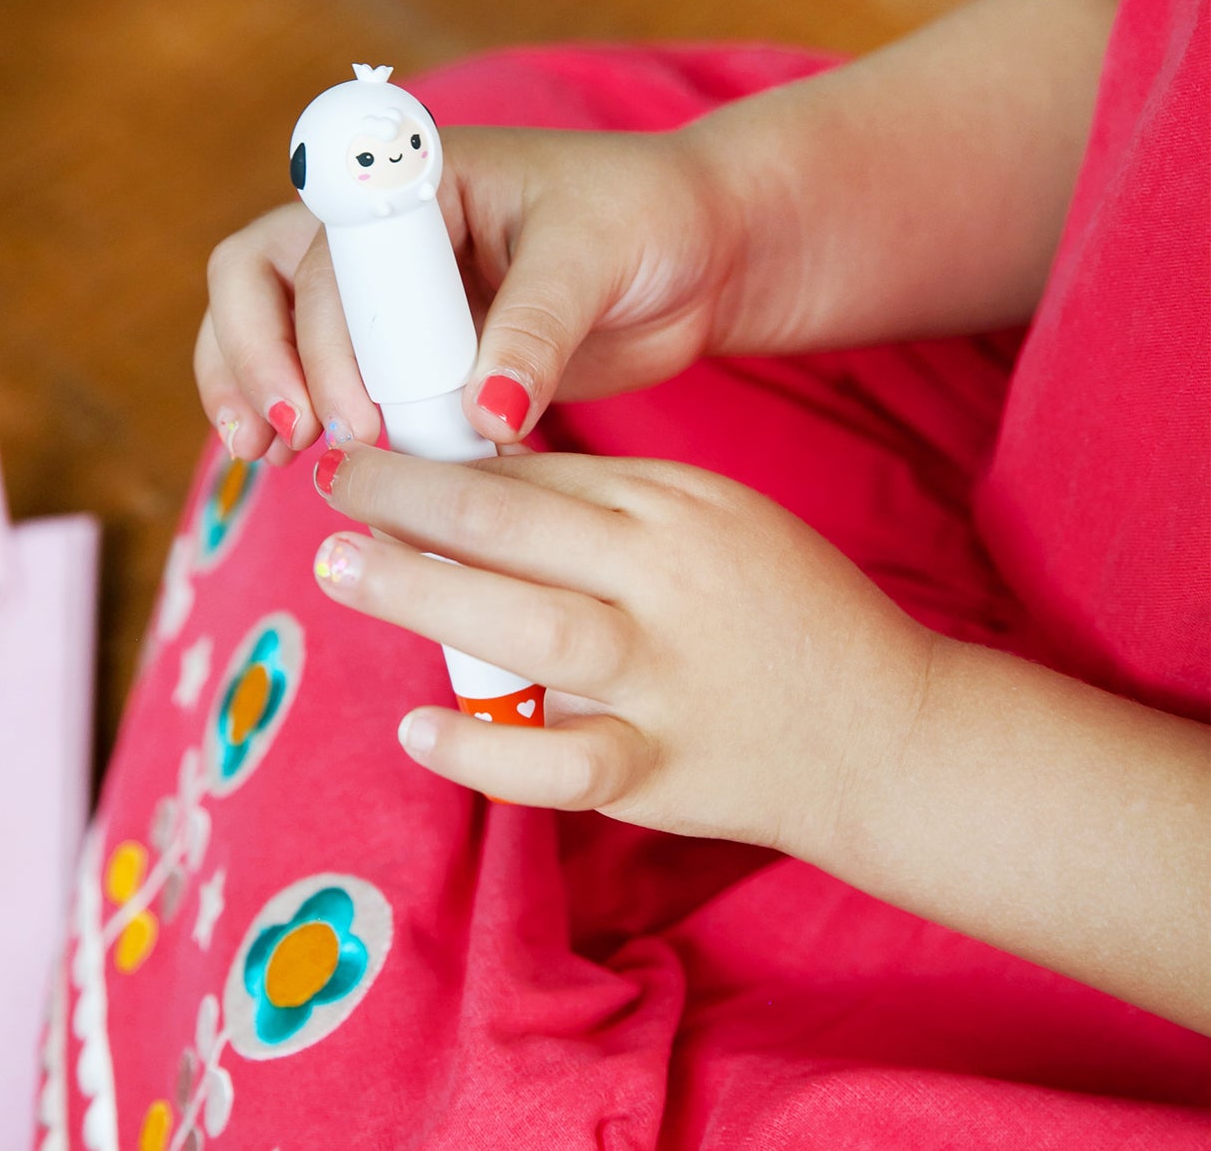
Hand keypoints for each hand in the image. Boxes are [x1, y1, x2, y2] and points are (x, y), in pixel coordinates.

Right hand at [194, 125, 748, 459]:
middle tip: (298, 441)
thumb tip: (482, 417)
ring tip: (270, 458)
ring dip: (254, 384)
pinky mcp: (412, 348)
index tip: (356, 415)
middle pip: (262, 275)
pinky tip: (307, 463)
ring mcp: (390, 290)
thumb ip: (536, 330)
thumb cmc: (651, 220)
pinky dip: (310, 415)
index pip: (325, 249)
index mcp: (416, 179)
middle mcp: (383, 228)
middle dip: (258, 358)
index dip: (320, 335)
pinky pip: (333, 378)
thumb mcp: (597, 257)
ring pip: (275, 323)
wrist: (697, 256)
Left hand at [309, 443, 931, 853]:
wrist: (892, 731)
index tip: (375, 453)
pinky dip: (483, 750)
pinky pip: (558, 763)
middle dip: (405, 498)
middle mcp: (665, 581)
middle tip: (330, 484)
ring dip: (418, 594)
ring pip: (523, 625)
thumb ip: (611, 509)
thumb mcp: (714, 524)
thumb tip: (485, 486)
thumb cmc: (791, 615)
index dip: (441, 462)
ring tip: (339, 570)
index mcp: (676, 510)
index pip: (538, 474)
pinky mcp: (663, 769)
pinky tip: (418, 729)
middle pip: (512, 527)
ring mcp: (663, 679)